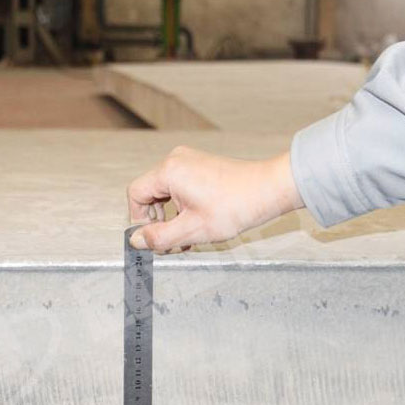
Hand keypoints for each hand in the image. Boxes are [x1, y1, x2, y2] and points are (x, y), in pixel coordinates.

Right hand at [127, 146, 302, 251]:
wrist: (268, 190)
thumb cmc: (235, 206)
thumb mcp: (192, 230)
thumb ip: (159, 237)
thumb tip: (137, 241)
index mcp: (169, 171)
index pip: (135, 194)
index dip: (138, 220)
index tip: (152, 238)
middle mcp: (176, 161)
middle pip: (149, 194)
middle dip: (157, 222)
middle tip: (171, 242)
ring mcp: (189, 162)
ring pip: (165, 194)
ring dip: (171, 218)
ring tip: (186, 237)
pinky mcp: (200, 167)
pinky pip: (179, 189)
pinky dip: (182, 208)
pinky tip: (195, 226)